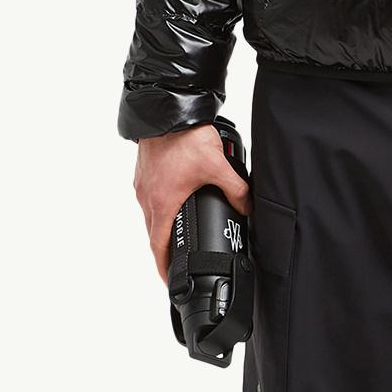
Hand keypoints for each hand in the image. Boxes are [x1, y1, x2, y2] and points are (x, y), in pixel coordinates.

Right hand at [134, 124, 253, 283]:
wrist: (166, 109)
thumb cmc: (184, 137)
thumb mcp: (217, 166)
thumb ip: (236, 189)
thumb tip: (248, 206)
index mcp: (161, 204)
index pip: (159, 247)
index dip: (165, 268)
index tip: (171, 282)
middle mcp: (147, 197)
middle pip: (153, 234)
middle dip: (166, 252)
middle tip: (179, 265)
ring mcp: (143, 185)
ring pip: (151, 216)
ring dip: (162, 229)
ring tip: (179, 237)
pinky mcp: (144, 173)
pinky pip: (150, 199)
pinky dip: (160, 209)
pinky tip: (175, 203)